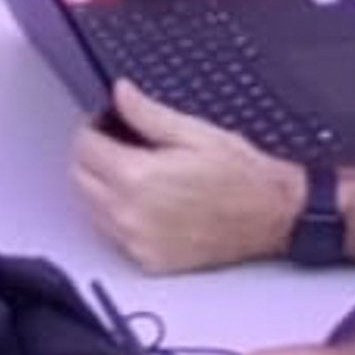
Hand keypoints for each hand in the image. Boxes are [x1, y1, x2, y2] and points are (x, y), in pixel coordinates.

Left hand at [70, 81, 295, 272]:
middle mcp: (130, 213)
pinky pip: (115, 235)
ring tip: (135, 172)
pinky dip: (120, 216)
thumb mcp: (195, 132)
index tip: (106, 120)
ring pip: (92, 208)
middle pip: (80, 178)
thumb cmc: (242, 176)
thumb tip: (120, 93)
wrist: (273, 217)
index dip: (92, 127)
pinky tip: (147, 203)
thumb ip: (147, 113)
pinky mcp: (149, 260)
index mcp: (137, 176)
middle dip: (92, 156)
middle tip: (117, 142)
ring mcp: (137, 241)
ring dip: (101, 186)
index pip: (85, 147)